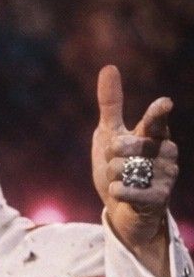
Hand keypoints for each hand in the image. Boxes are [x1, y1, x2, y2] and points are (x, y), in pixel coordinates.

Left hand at [92, 64, 177, 275]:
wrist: (122, 209)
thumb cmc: (118, 168)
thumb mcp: (109, 136)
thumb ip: (111, 105)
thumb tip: (109, 67)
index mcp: (154, 133)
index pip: (155, 120)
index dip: (157, 113)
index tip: (162, 105)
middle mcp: (166, 151)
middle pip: (127, 145)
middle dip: (112, 156)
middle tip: (116, 164)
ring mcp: (166, 174)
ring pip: (124, 169)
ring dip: (113, 175)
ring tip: (121, 180)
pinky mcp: (161, 197)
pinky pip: (130, 191)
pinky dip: (118, 192)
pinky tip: (120, 192)